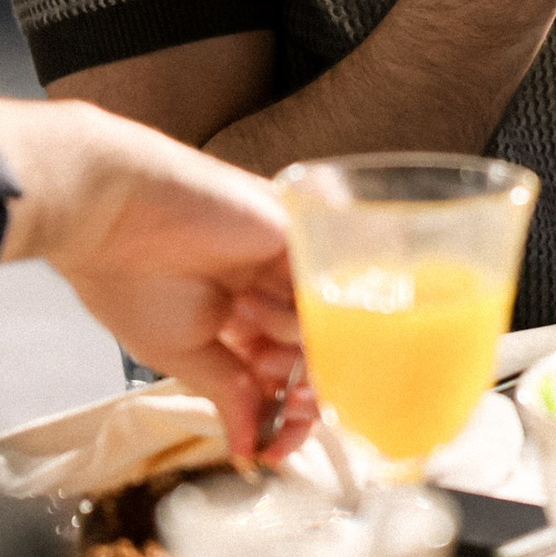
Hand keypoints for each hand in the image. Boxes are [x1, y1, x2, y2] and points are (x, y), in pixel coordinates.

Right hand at [0, 101, 315, 463]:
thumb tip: (248, 448)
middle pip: (315, 347)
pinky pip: (329, 279)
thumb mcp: (182, 354)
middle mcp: (271, 290)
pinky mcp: (305, 228)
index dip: (287, 411)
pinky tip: (264, 303)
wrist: (118, 214)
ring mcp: (290, 259)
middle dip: (307, 388)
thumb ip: (229, 394)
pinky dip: (302, 304)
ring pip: (327, 319)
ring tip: (243, 316)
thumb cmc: (133, 280)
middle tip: (293, 407)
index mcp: (238, 321)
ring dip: (293, 338)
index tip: (282, 444)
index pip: (283, 372)